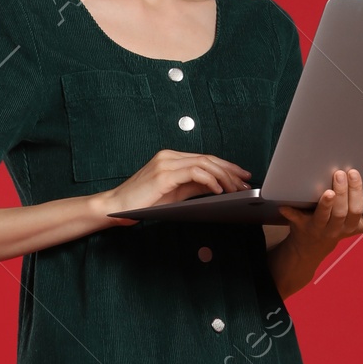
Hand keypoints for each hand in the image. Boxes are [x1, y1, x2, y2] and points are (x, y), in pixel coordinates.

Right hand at [96, 149, 249, 221]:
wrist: (116, 207)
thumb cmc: (142, 204)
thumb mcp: (174, 194)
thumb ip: (193, 187)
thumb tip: (217, 187)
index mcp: (171, 158)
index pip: (205, 159)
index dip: (227, 166)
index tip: (242, 175)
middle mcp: (169, 156)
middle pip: (208, 159)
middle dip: (231, 171)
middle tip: (246, 182)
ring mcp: (166, 163)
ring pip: (204, 164)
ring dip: (224, 176)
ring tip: (236, 189)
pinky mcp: (164, 174)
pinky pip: (195, 173)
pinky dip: (210, 181)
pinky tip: (220, 190)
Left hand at [277, 168, 362, 263]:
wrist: (309, 248)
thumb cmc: (336, 226)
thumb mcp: (357, 222)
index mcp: (356, 226)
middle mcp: (341, 229)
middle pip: (349, 212)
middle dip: (351, 193)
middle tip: (348, 173)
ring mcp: (322, 229)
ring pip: (329, 216)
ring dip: (329, 202)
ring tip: (330, 188)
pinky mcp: (303, 227)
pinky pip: (298, 220)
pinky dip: (292, 213)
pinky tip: (286, 206)